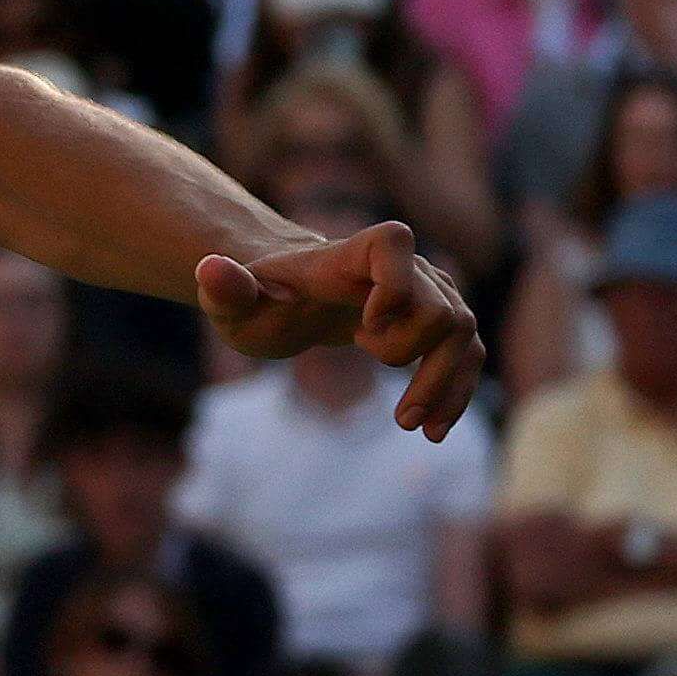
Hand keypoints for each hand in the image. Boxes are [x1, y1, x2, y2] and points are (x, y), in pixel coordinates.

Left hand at [197, 220, 486, 434]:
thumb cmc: (260, 299)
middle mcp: (402, 267)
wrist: (289, 301)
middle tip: (383, 393)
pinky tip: (434, 432)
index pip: (393, 243)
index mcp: (351, 254)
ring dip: (444, 386)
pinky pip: (468, 355)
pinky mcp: (437, 326)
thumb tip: (208, 270)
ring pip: (463, 333)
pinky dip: (457, 393)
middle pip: (438, 306)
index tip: (363, 330)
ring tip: (410, 426)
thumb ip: (224, 288)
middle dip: (412, 356)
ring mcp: (426, 295)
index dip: (392, 285)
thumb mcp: (234, 302)